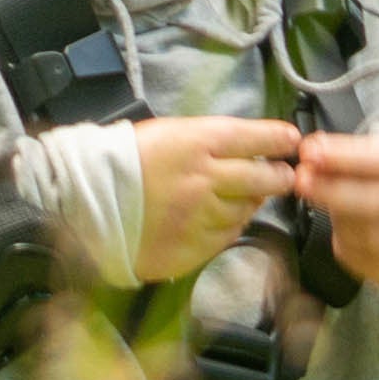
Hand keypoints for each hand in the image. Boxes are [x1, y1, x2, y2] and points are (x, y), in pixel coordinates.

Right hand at [130, 115, 306, 283]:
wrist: (87, 196)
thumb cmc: (126, 158)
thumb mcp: (171, 133)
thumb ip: (211, 143)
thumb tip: (250, 152)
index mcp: (201, 143)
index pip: (258, 139)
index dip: (280, 140)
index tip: (291, 141)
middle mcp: (208, 179)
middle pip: (265, 179)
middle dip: (281, 177)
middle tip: (284, 176)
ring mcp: (202, 216)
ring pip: (247, 211)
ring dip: (250, 204)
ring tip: (240, 198)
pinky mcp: (194, 246)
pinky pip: (227, 236)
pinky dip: (228, 227)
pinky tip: (217, 219)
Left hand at [293, 127, 378, 302]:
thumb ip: (368, 151)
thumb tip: (316, 153)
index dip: (340, 156)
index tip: (308, 151)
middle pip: (370, 202)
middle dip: (329, 190)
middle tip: (301, 180)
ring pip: (366, 235)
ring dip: (337, 219)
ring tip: (324, 203)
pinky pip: (367, 263)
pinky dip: (347, 246)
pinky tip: (342, 230)